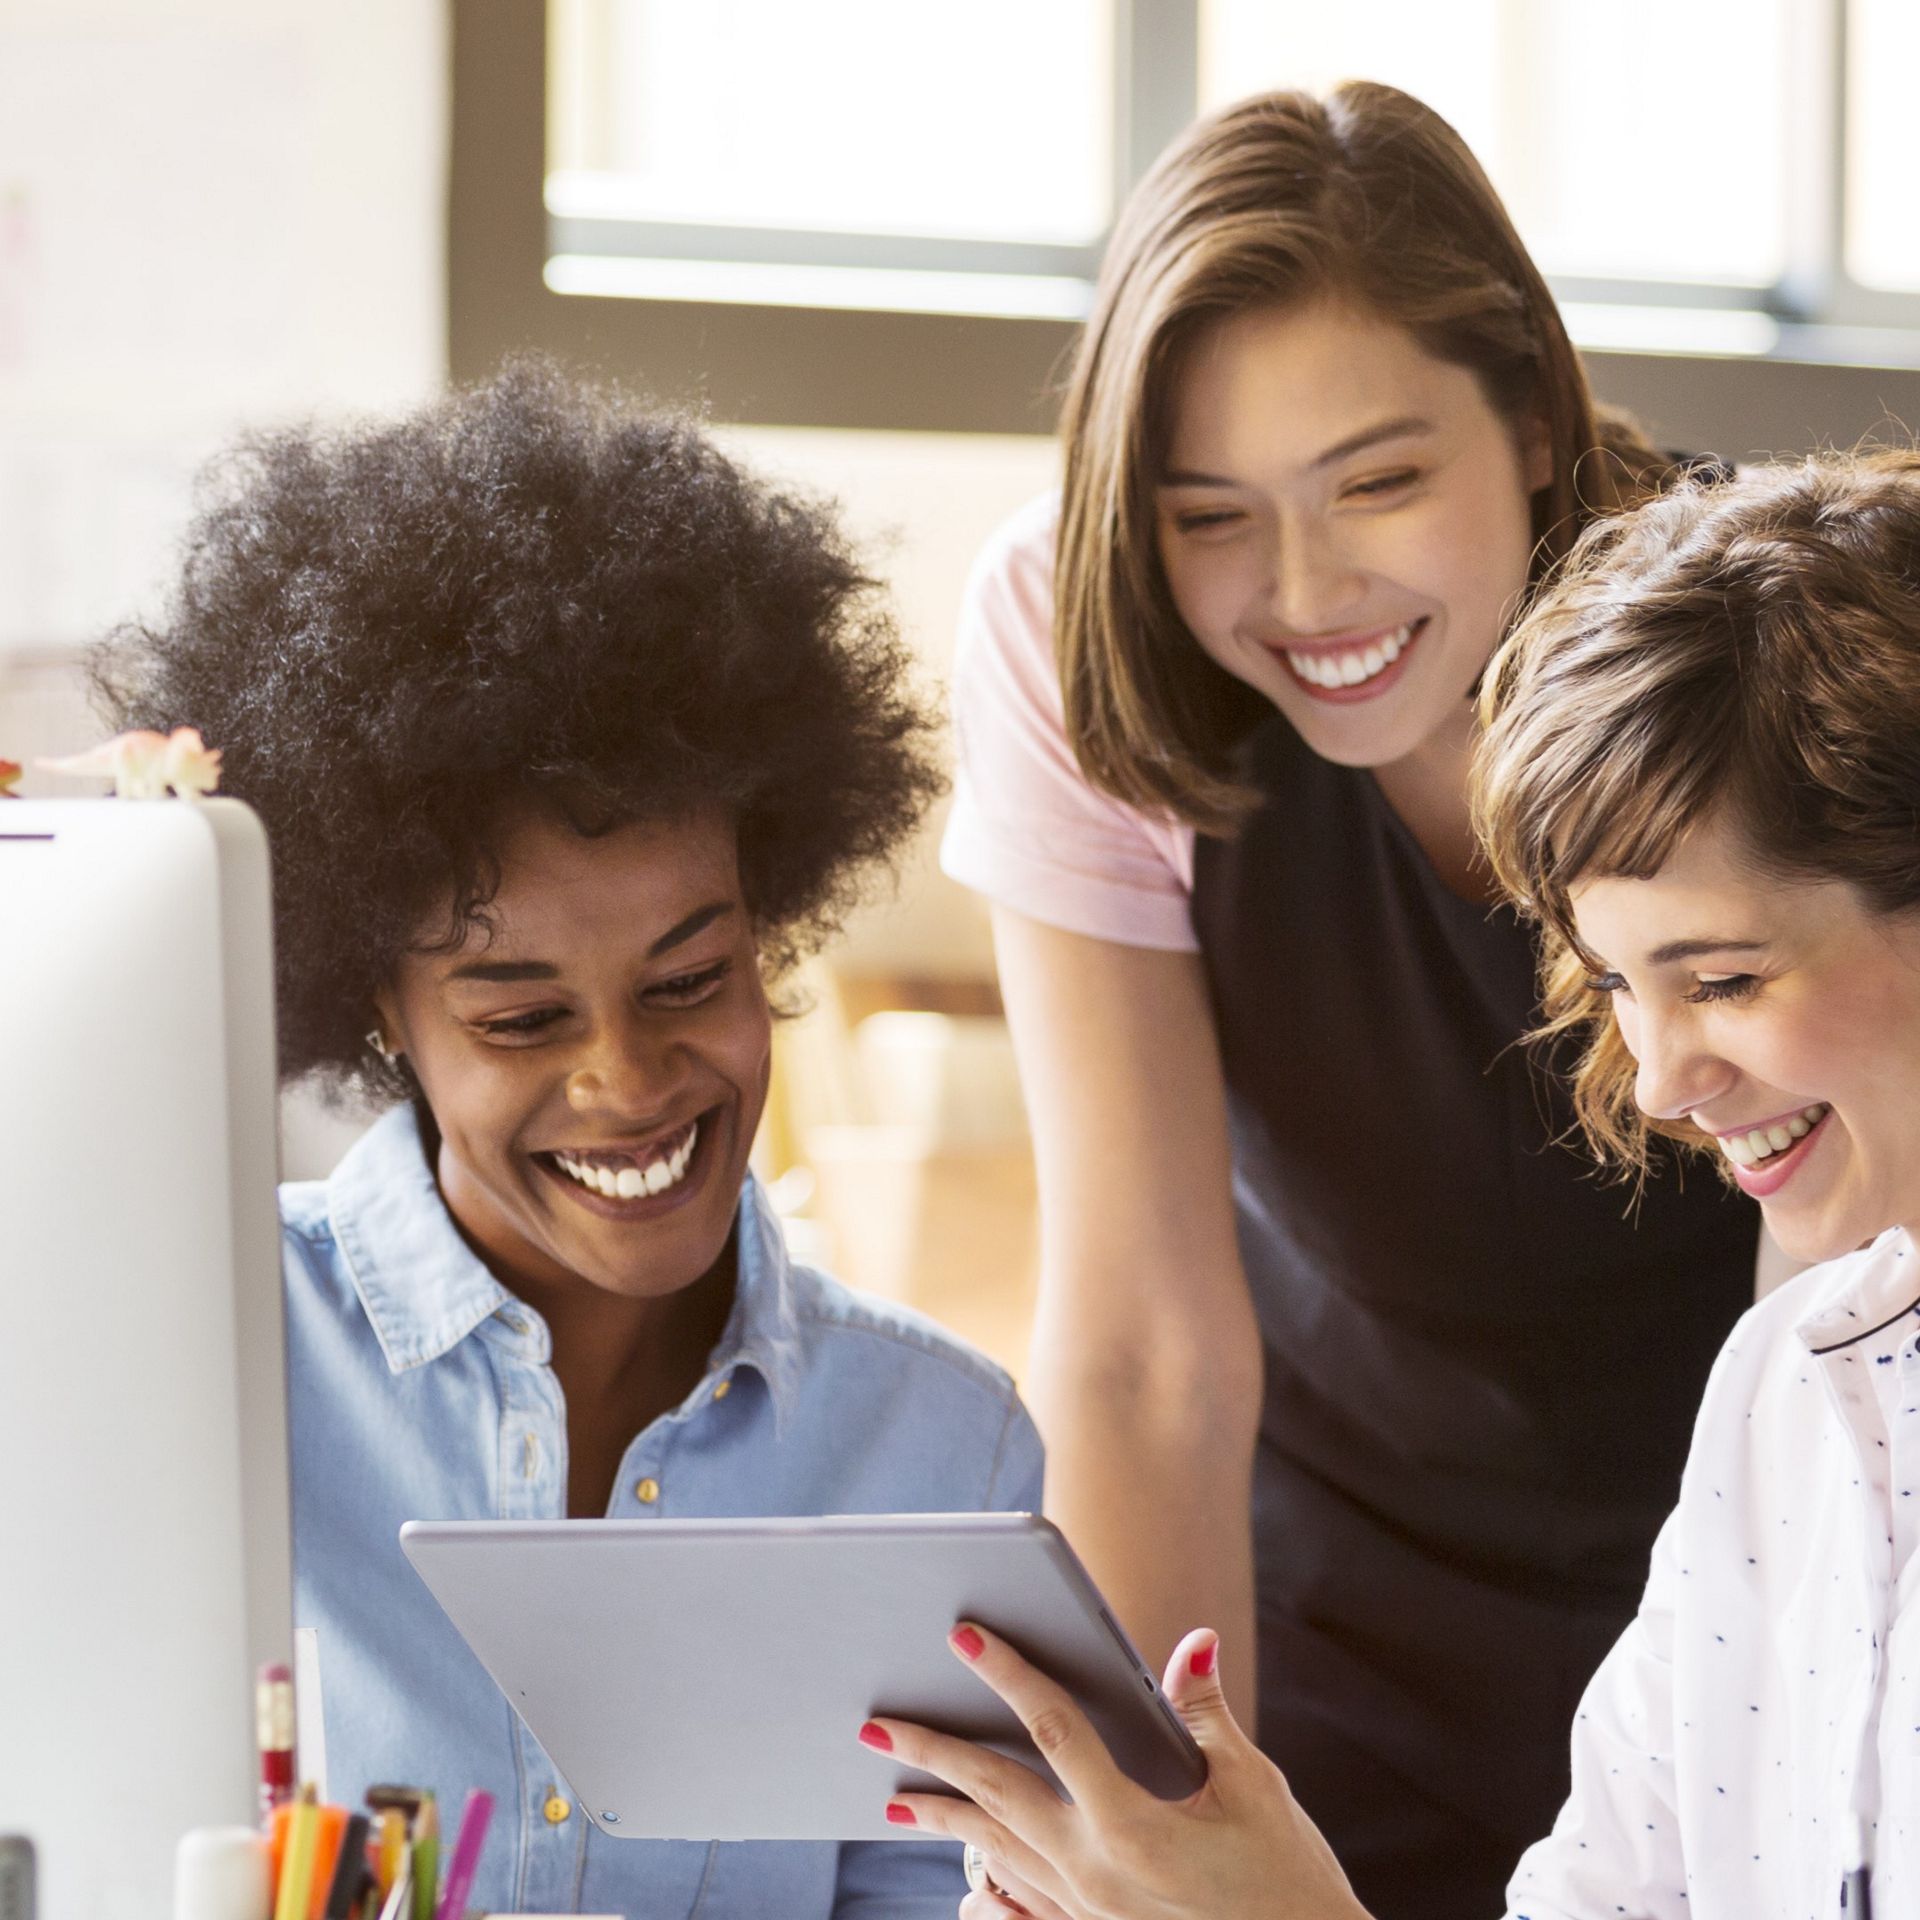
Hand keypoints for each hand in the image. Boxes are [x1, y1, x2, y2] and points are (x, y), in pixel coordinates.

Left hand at [858, 1624, 1370, 1919]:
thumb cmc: (1288, 1881)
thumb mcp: (1254, 1791)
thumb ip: (1205, 1715)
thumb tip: (1194, 1642)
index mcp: (1134, 1826)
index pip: (1055, 1731)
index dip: (1011, 1675)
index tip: (965, 1636)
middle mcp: (1096, 1875)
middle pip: (996, 1796)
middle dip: (932, 1753)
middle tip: (876, 1723)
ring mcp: (1087, 1915)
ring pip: (996, 1853)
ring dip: (943, 1816)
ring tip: (894, 1790)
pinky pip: (1019, 1909)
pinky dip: (985, 1884)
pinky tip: (962, 1873)